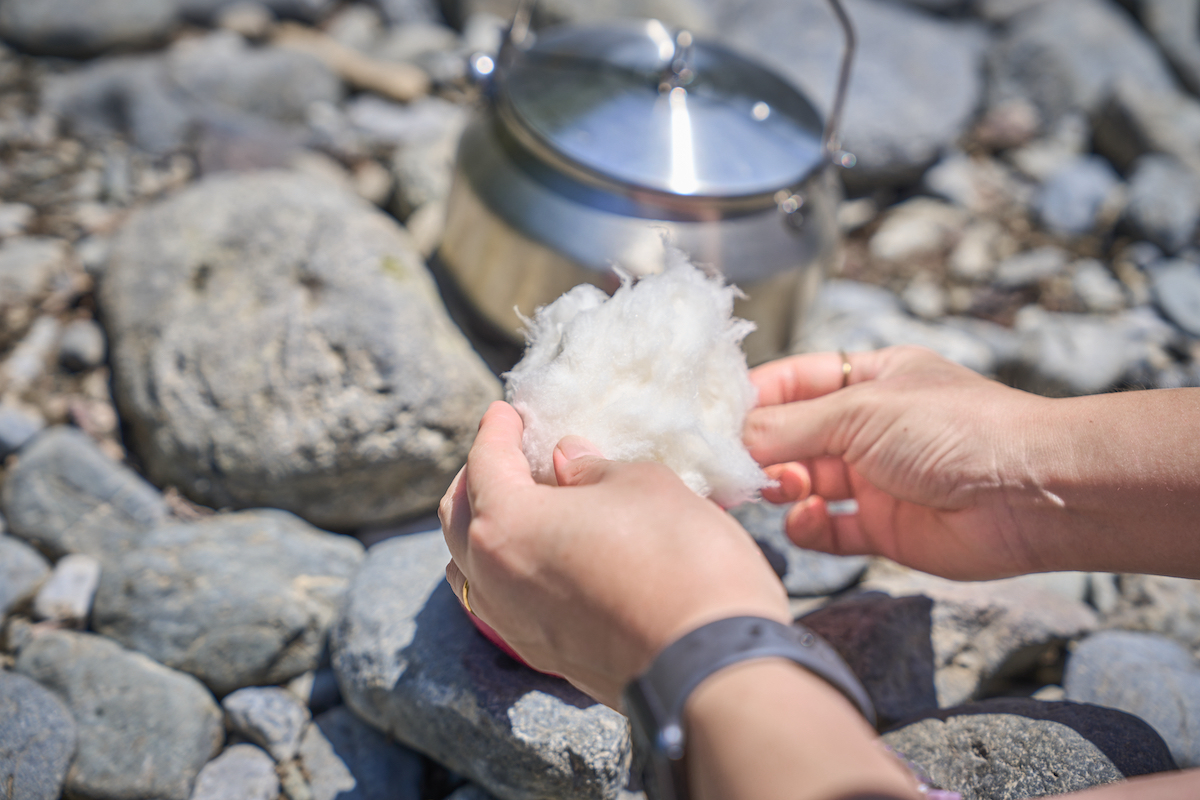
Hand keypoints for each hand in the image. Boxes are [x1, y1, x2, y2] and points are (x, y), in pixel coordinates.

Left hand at [439, 401, 788, 707]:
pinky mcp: (546, 656)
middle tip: (508, 453)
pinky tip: (546, 556)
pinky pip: (504, 603)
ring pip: (473, 567)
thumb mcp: (643, 484)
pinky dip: (510, 570)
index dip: (496, 430)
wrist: (714, 664)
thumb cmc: (681, 558)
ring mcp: (514, 625)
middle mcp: (494, 578)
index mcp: (506, 523)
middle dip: (478, 477)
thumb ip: (593, 469)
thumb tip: (566, 462)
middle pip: (460, 516)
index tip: (507, 413)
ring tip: (523, 505)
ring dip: (487, 529)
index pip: (484, 463)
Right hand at [744, 346, 1054, 580]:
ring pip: (804, 484)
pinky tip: (807, 518)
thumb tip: (730, 438)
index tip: (712, 416)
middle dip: (761, 450)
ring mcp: (875, 479)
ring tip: (779, 488)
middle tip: (736, 466)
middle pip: (792, 437)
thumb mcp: (860, 411)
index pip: (792, 383)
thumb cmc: (954, 428)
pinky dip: (808, 527)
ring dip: (782, 487)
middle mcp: (868, 427)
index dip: (753, 397)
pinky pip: (827, 529)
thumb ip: (790, 426)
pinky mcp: (882, 528)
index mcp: (868, 379)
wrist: (1029, 493)